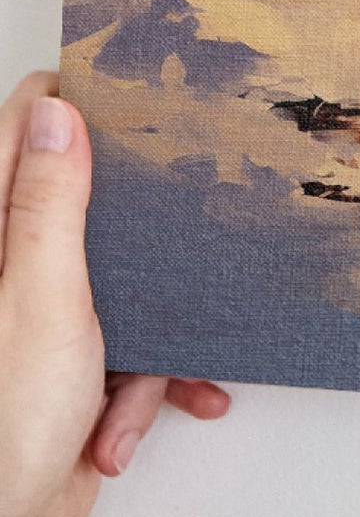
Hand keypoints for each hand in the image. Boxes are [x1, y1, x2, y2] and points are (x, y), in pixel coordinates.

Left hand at [0, 72, 229, 516]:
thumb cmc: (1, 427)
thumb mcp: (42, 300)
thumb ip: (51, 205)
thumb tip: (58, 113)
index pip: (23, 130)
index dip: (76, 103)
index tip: (133, 90)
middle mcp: (12, 269)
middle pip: (87, 203)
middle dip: (144, 226)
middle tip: (185, 207)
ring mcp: (42, 317)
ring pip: (127, 283)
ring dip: (153, 336)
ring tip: (143, 376)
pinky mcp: (72, 365)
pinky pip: (134, 350)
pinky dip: (146, 387)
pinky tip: (131, 424)